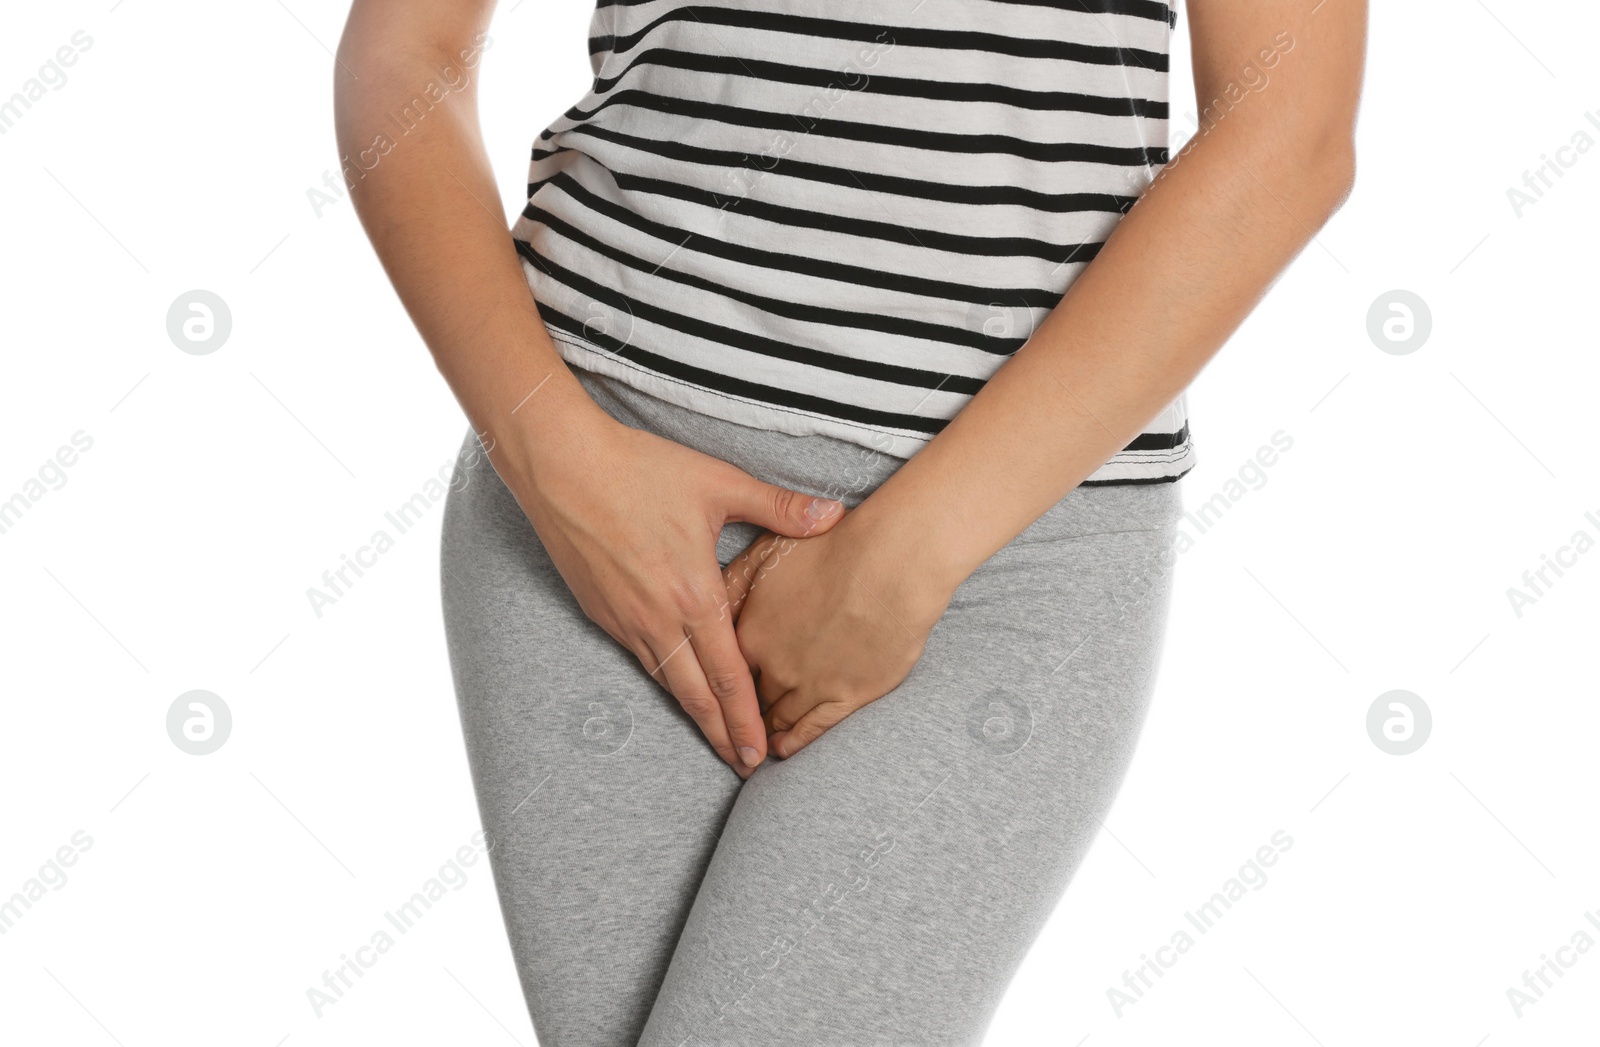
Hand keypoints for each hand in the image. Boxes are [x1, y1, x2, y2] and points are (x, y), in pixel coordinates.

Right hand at [504, 412, 843, 776]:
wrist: (561, 466)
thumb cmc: (639, 469)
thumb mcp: (718, 483)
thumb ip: (779, 507)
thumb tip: (834, 514)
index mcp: (693, 594)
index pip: (729, 675)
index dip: (746, 719)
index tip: (762, 751)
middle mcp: (658, 618)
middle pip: (696, 694)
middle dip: (723, 734)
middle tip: (744, 766)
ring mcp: (625, 619)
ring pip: (665, 681)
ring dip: (692, 715)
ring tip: (714, 739)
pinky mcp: (601, 611)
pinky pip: (639, 658)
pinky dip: (663, 681)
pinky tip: (675, 687)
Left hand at [722, 515, 954, 758]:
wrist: (890, 563)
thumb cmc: (831, 546)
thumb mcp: (766, 551)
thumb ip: (734, 578)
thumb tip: (709, 597)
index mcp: (749, 631)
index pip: (723, 668)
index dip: (718, 680)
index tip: (713, 689)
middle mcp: (773, 664)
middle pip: (747, 696)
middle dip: (738, 709)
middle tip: (730, 722)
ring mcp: (809, 683)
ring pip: (777, 716)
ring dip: (764, 728)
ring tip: (755, 739)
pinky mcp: (846, 695)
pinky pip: (812, 728)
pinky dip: (795, 742)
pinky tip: (784, 748)